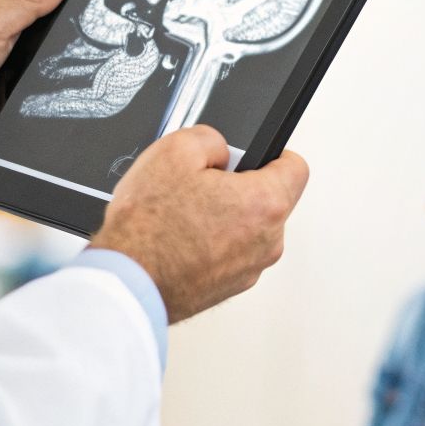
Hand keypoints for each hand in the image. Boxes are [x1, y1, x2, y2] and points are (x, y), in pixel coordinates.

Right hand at [91, 127, 309, 322]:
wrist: (127, 282)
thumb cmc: (148, 230)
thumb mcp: (173, 151)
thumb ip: (210, 138)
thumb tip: (221, 149)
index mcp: (265, 204)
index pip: (296, 168)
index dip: (274, 154)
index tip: (257, 156)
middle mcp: (267, 241)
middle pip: (271, 200)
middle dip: (242, 187)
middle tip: (204, 186)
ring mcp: (251, 268)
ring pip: (251, 229)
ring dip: (228, 218)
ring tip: (187, 215)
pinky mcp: (231, 286)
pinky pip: (233, 254)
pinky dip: (215, 245)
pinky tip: (183, 239)